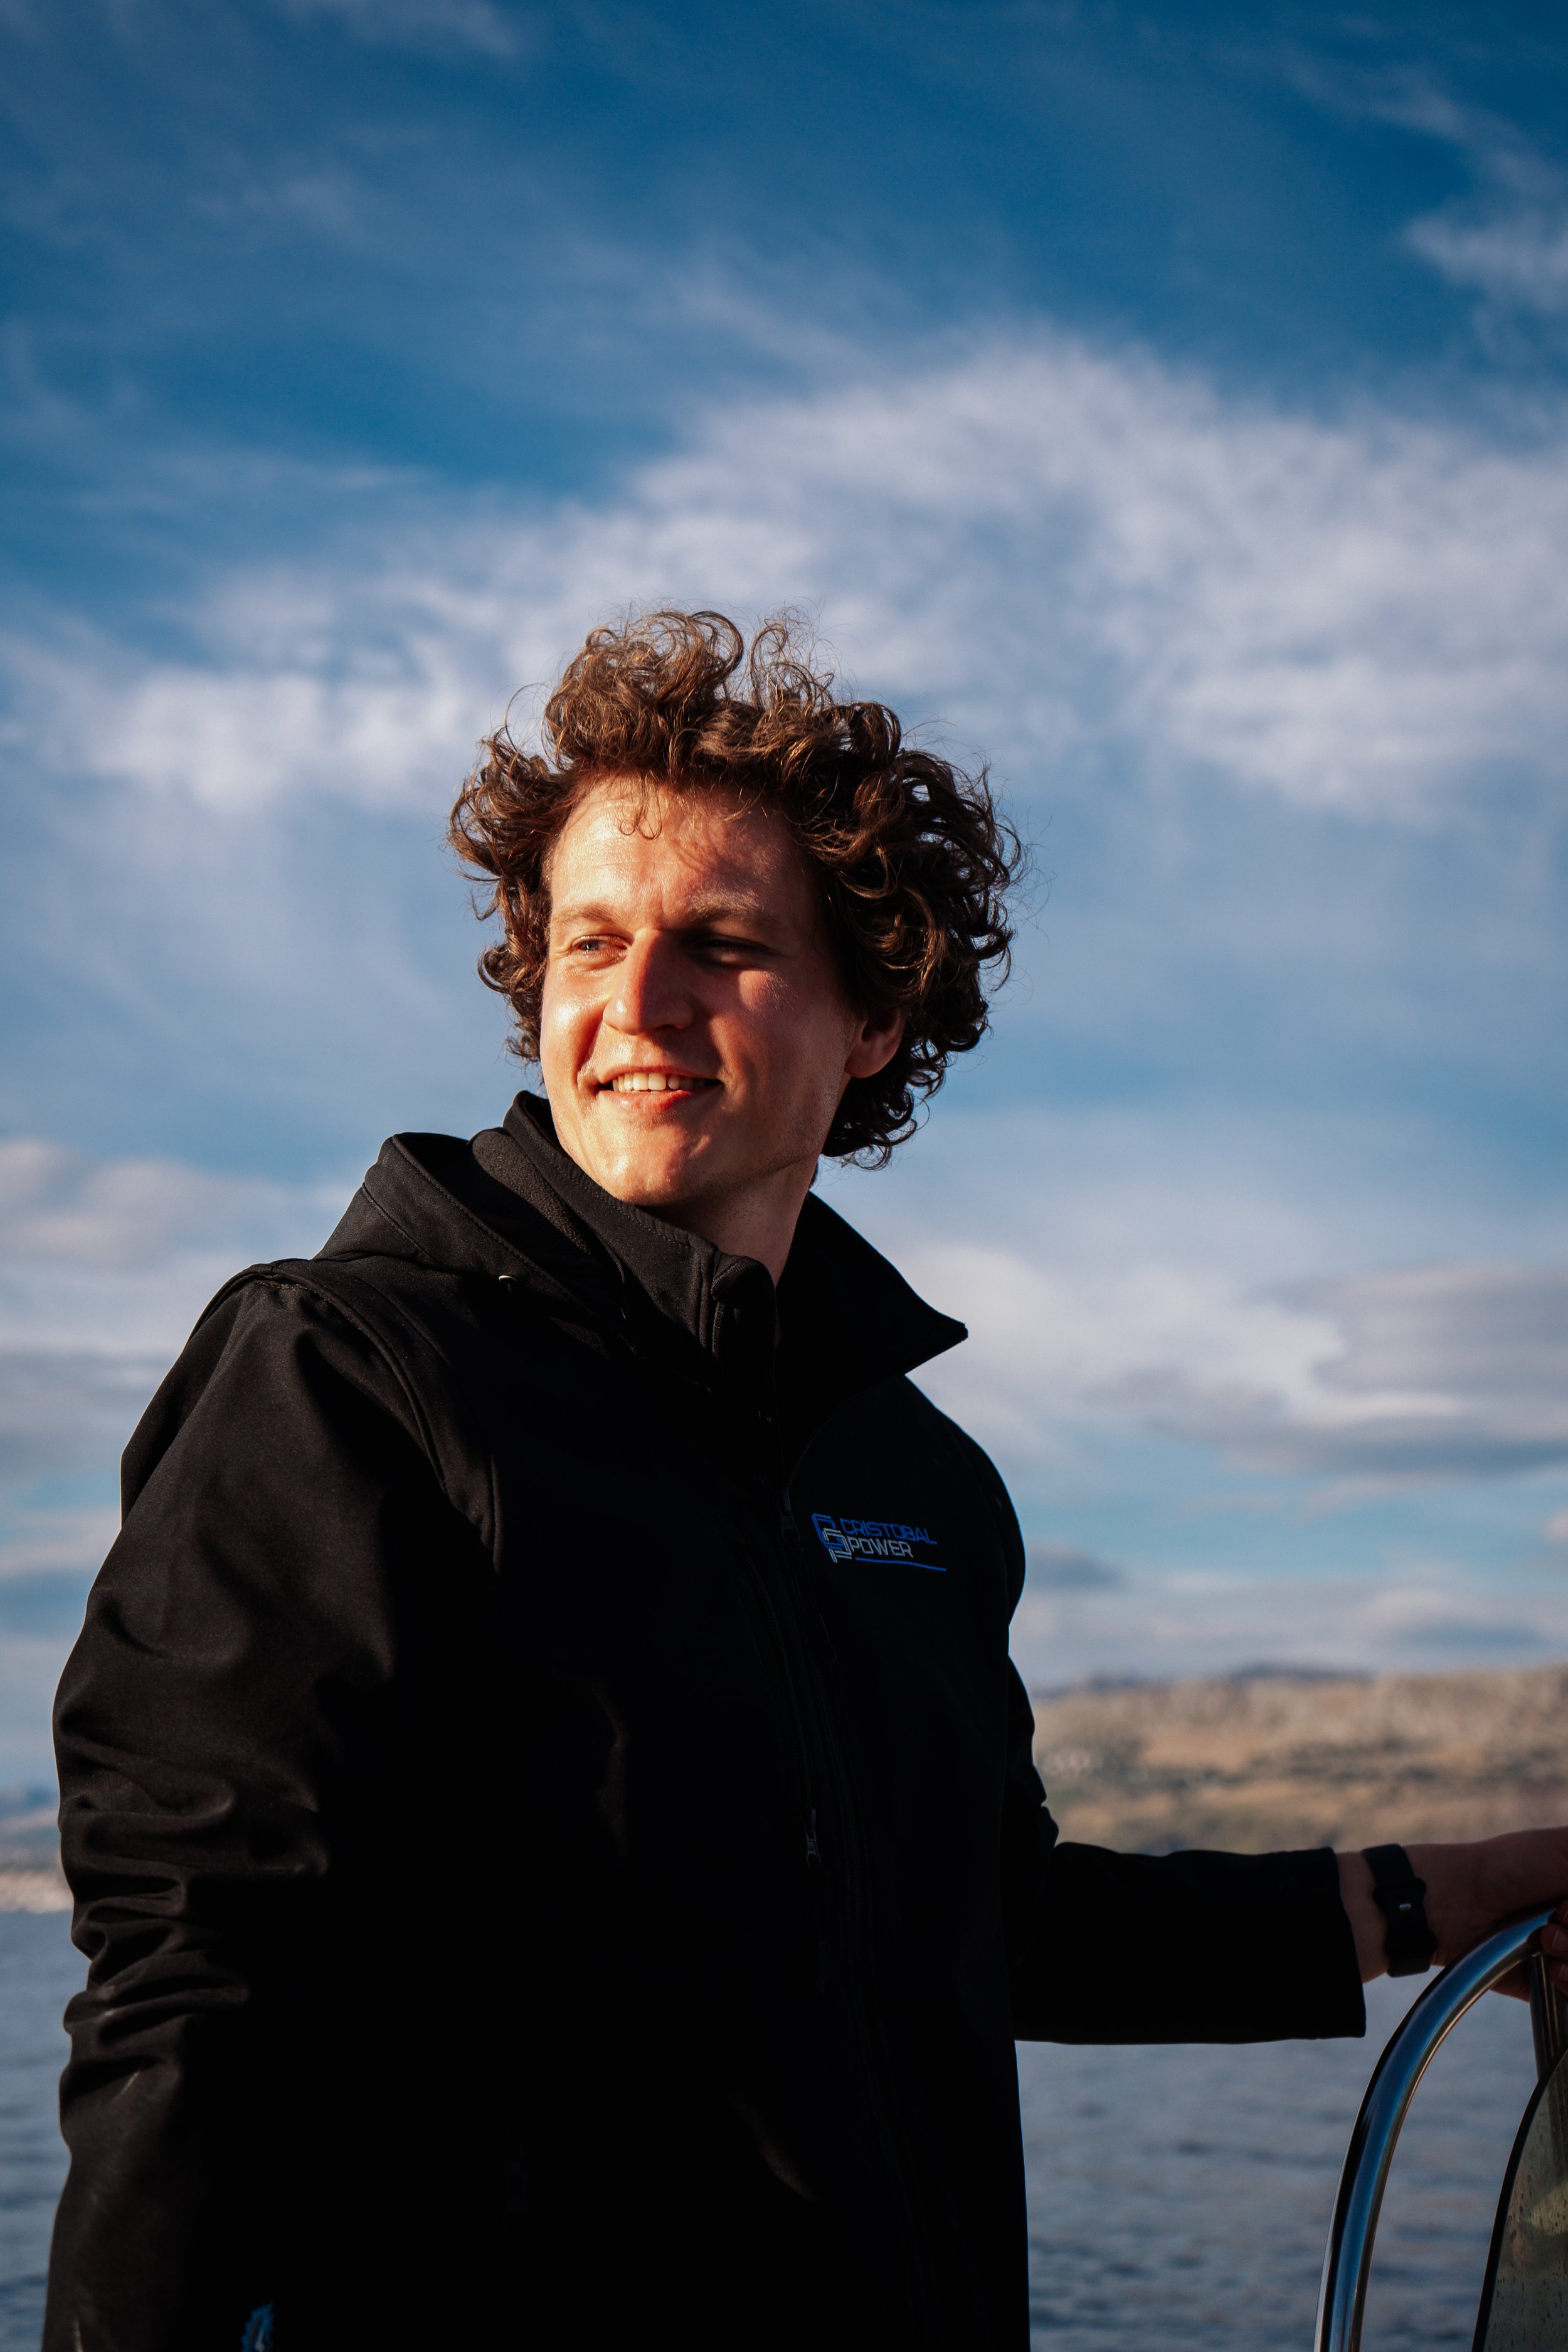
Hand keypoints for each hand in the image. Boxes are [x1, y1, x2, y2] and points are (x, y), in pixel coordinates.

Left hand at [1338, 1830, 1567, 1994]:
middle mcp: (1565, 1921)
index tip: (1567, 1906)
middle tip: (1554, 1923)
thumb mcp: (1559, 1849)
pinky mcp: (1537, 1984)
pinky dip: (1567, 1987)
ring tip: (1544, 1942)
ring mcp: (1557, 1952)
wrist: (1437, 1907)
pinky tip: (1549, 1969)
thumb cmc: (1497, 1867)